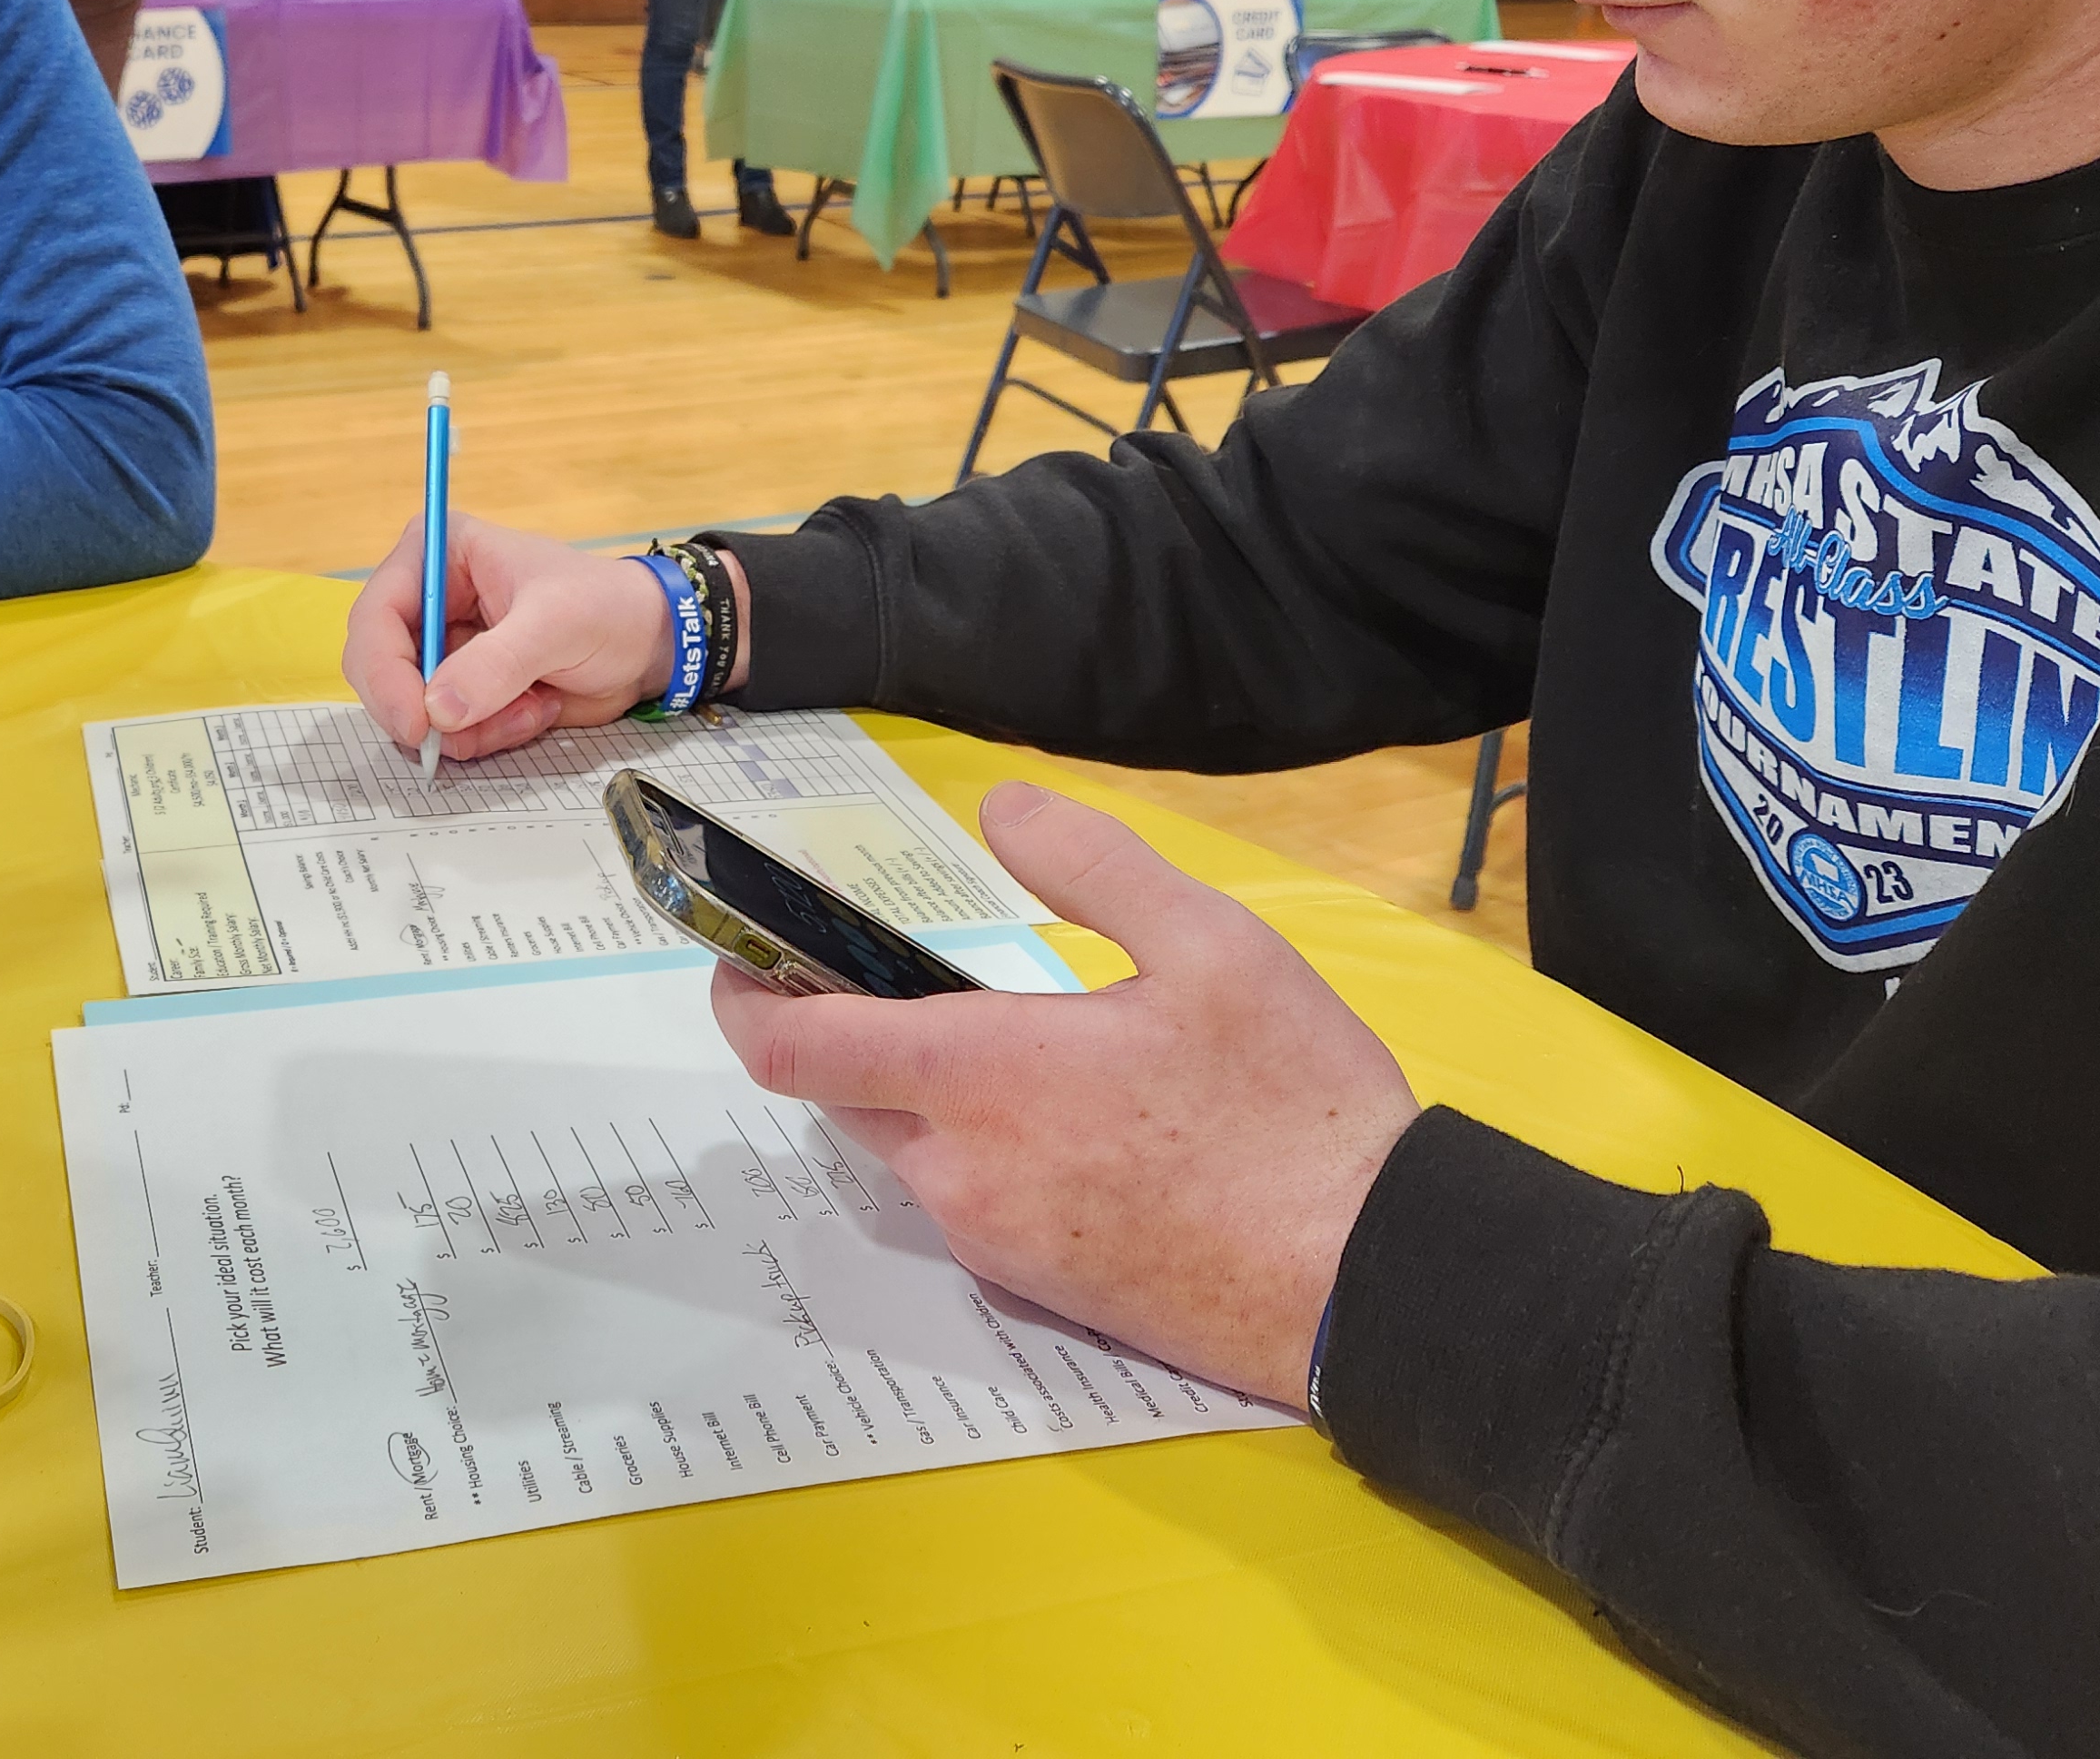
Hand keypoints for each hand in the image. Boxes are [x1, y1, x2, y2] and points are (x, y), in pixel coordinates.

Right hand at [343, 514, 724, 761]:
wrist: (649, 644)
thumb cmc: (607, 608)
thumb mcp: (555, 625)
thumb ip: (496, 664)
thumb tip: (437, 709)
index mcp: (438, 553)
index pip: (375, 616)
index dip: (383, 674)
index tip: (416, 725)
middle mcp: (427, 599)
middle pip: (380, 671)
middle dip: (428, 711)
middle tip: (471, 734)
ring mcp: (443, 648)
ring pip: (414, 711)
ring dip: (473, 727)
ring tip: (532, 704)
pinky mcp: (463, 689)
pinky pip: (448, 732)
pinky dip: (490, 735)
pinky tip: (535, 708)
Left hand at [708, 782, 1416, 1410]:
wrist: (1367, 1283)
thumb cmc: (1295, 1110)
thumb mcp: (1212, 944)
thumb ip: (1091, 864)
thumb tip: (999, 810)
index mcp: (982, 1077)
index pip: (794, 1046)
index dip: (740, 997)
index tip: (732, 953)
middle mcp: (961, 1171)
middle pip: (841, 1097)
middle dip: (838, 1034)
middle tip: (885, 971)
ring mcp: (994, 1242)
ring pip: (906, 1152)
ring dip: (918, 1094)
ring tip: (1007, 1038)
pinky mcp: (1037, 1289)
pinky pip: (965, 1204)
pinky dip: (977, 1151)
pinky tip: (1070, 1121)